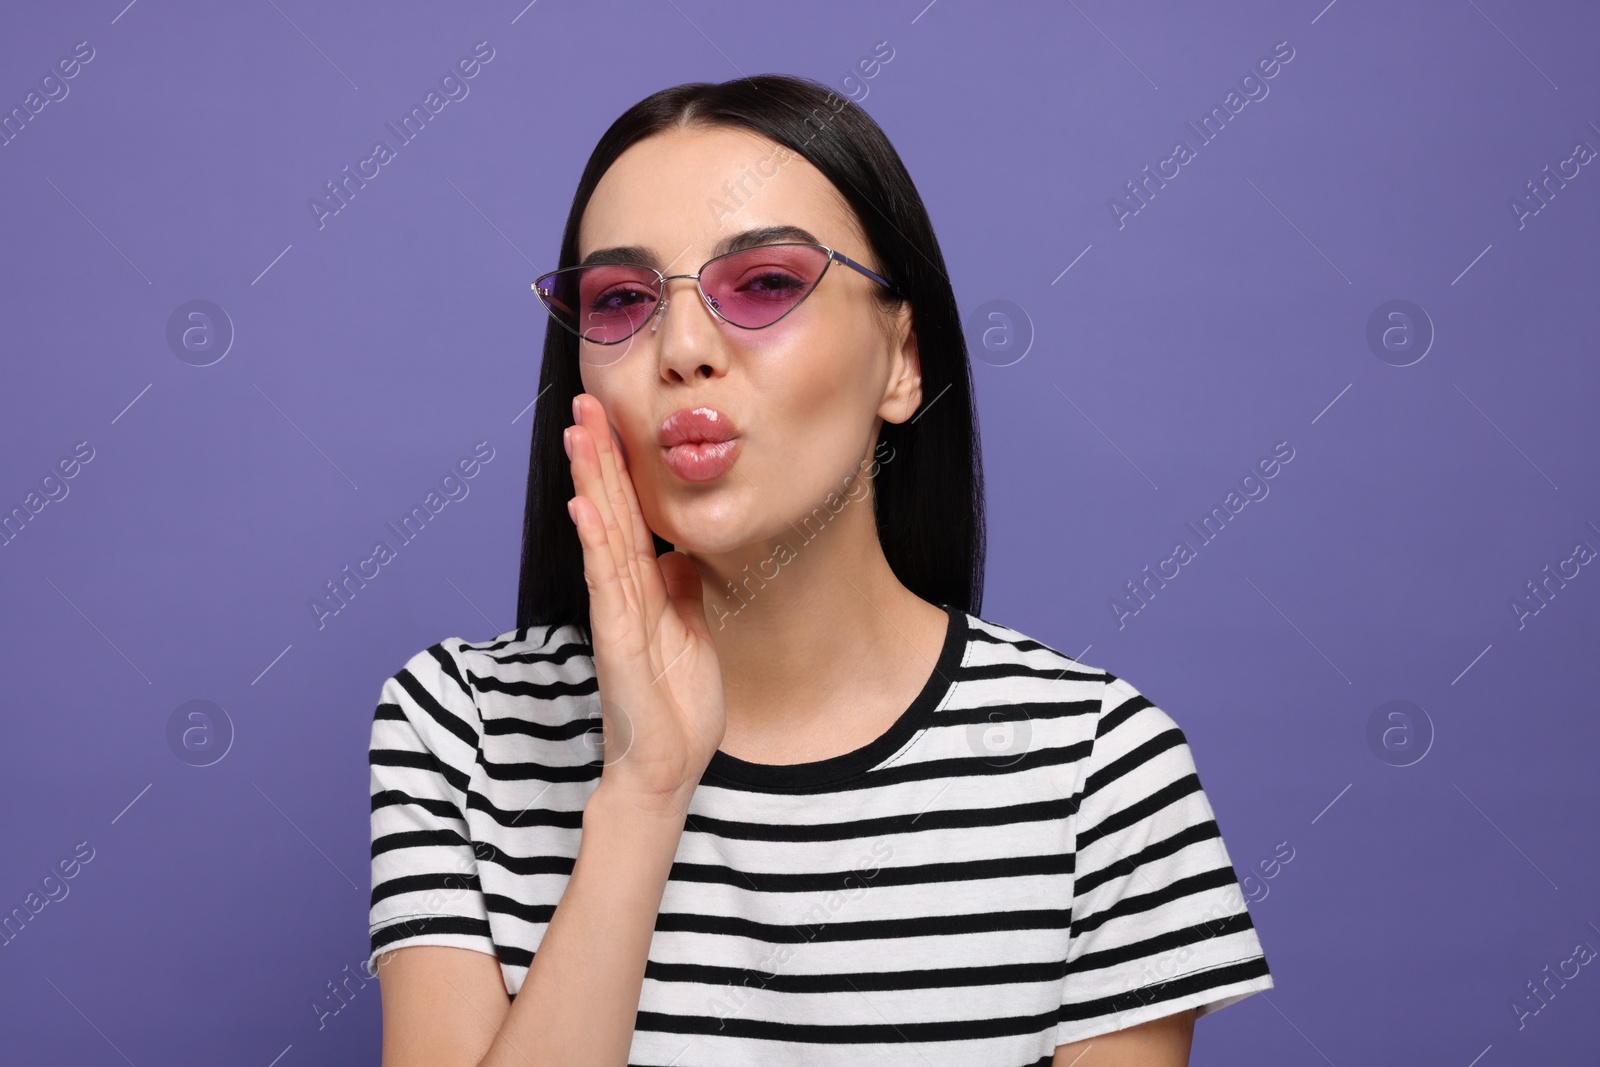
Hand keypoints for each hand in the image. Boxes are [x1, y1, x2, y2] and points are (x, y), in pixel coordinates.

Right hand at [564, 392, 725, 816]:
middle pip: (608, 511)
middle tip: (585, 401)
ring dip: (591, 481)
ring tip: (580, 432)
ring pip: (602, 534)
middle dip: (598, 456)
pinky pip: (606, 581)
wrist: (668, 767)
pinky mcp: (617, 640)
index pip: (628, 515)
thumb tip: (677, 553)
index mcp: (642, 589)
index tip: (611, 419)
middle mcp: (622, 593)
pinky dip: (595, 540)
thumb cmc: (677, 706)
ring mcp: (616, 614)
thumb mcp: (690, 632)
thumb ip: (679, 590)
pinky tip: (586, 503)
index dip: (620, 468)